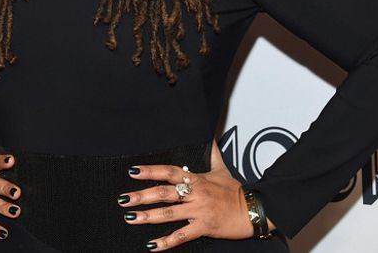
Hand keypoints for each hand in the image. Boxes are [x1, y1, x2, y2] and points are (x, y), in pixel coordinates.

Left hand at [119, 140, 268, 249]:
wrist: (254, 209)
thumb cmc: (236, 190)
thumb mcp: (222, 169)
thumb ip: (213, 153)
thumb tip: (210, 136)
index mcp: (197, 179)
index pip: (169, 172)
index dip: (151, 171)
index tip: (133, 171)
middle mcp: (196, 193)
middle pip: (163, 193)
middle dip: (141, 196)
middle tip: (123, 199)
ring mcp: (199, 211)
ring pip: (169, 213)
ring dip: (147, 216)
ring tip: (130, 218)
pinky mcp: (204, 227)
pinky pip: (182, 235)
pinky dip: (166, 242)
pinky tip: (152, 246)